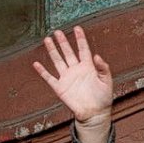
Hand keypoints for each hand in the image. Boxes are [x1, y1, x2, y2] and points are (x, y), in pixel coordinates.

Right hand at [32, 26, 113, 142]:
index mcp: (88, 67)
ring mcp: (67, 78)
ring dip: (52, 51)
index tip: (77, 28)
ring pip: (58, 61)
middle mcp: (76, 70)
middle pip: (68, 52)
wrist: (94, 114)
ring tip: (47, 39)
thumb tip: (97, 56)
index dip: (80, 39)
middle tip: (58, 32)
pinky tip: (36, 63)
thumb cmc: (103, 99)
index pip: (83, 49)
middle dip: (63, 42)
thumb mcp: (107, 82)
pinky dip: (42, 71)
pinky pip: (49, 78)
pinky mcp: (60, 88)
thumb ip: (103, 68)